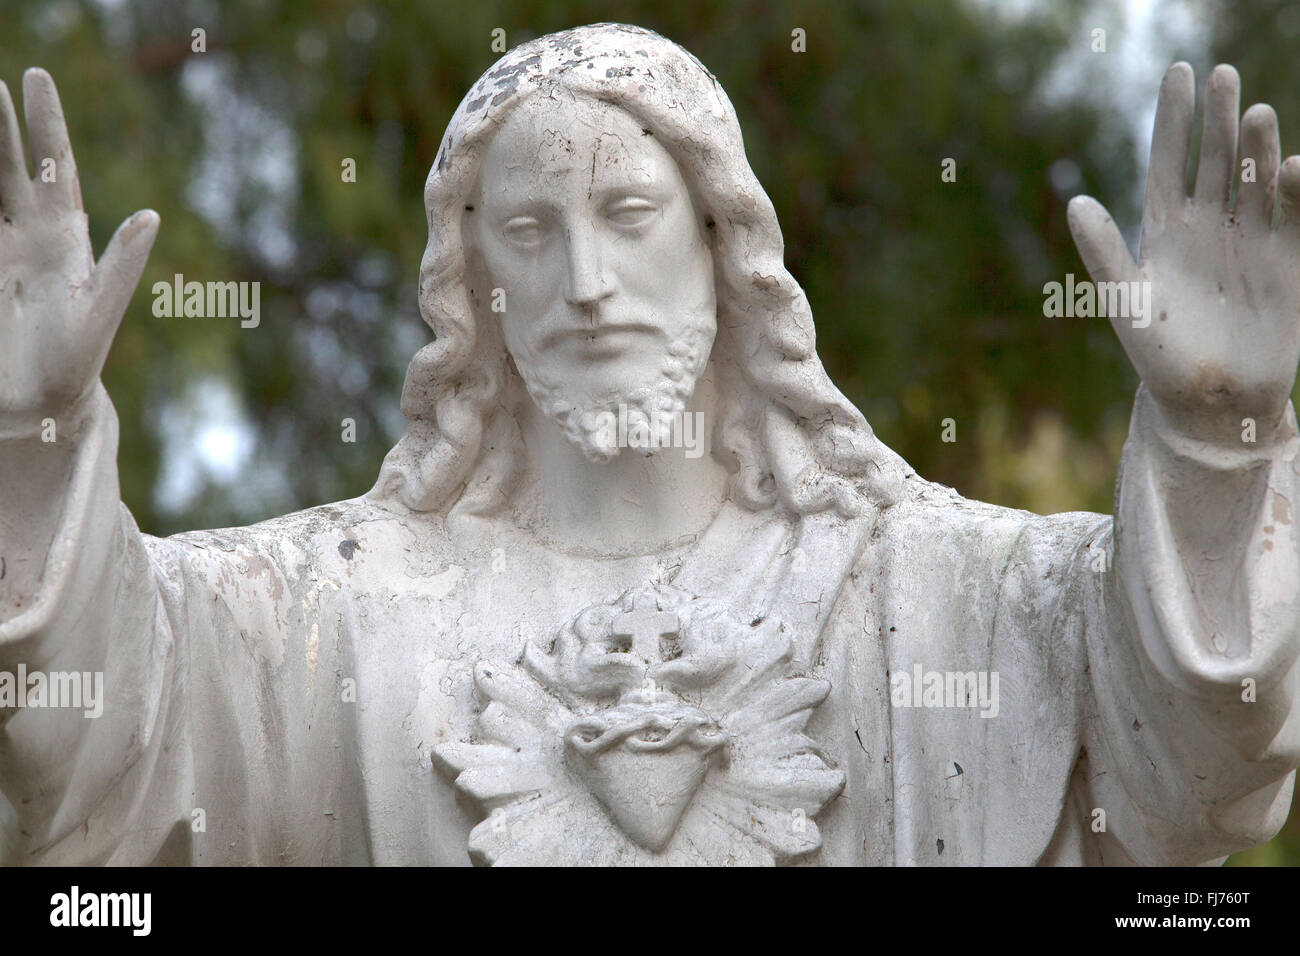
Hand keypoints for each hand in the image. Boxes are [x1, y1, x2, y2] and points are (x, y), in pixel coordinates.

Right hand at [0, 68, 157, 432]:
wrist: (36, 406)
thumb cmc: (74, 363)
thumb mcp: (101, 313)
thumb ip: (122, 266)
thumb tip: (150, 215)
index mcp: (64, 239)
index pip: (55, 168)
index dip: (46, 124)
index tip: (33, 77)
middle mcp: (30, 236)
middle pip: (12, 167)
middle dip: (2, 124)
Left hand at [1068, 63, 1299, 445]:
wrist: (1209, 403)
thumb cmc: (1159, 355)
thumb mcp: (1124, 301)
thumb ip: (1103, 252)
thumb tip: (1075, 200)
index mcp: (1164, 232)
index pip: (1168, 163)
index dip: (1173, 120)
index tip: (1178, 73)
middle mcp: (1208, 228)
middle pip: (1212, 161)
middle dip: (1216, 119)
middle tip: (1221, 73)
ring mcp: (1249, 241)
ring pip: (1253, 182)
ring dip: (1253, 148)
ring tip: (1252, 111)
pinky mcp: (1285, 263)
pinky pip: (1293, 217)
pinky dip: (1295, 192)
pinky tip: (1292, 163)